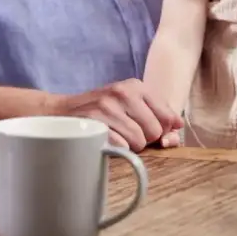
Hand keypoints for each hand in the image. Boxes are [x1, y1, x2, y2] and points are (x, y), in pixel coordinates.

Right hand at [56, 79, 182, 150]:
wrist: (59, 112)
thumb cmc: (100, 111)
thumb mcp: (129, 104)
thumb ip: (157, 116)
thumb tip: (177, 129)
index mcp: (135, 86)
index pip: (167, 117)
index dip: (162, 131)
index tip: (147, 131)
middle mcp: (123, 92)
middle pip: (155, 131)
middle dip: (144, 139)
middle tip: (126, 133)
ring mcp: (107, 107)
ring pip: (139, 141)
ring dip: (129, 146)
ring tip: (114, 137)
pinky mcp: (95, 123)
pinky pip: (122, 147)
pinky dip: (116, 150)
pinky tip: (106, 141)